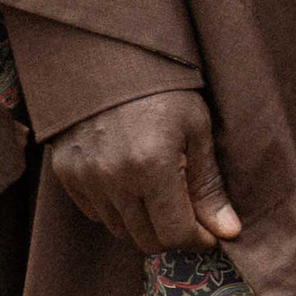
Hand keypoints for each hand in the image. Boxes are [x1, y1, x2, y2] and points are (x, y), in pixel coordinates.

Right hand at [47, 87, 241, 256]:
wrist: (106, 55)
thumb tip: (229, 230)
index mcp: (152, 167)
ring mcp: (85, 178)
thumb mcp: (196, 127)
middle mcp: (113, 179)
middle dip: (173, 233)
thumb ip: (209, 185)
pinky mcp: (66, 173)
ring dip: (144, 222)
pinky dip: (116, 208)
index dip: (198, 239)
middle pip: (146, 240)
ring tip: (159, 191)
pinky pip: (95, 213)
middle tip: (187, 211)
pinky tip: (130, 181)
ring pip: (120, 230)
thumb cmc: (162, 87)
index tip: (210, 230)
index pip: (175, 235)